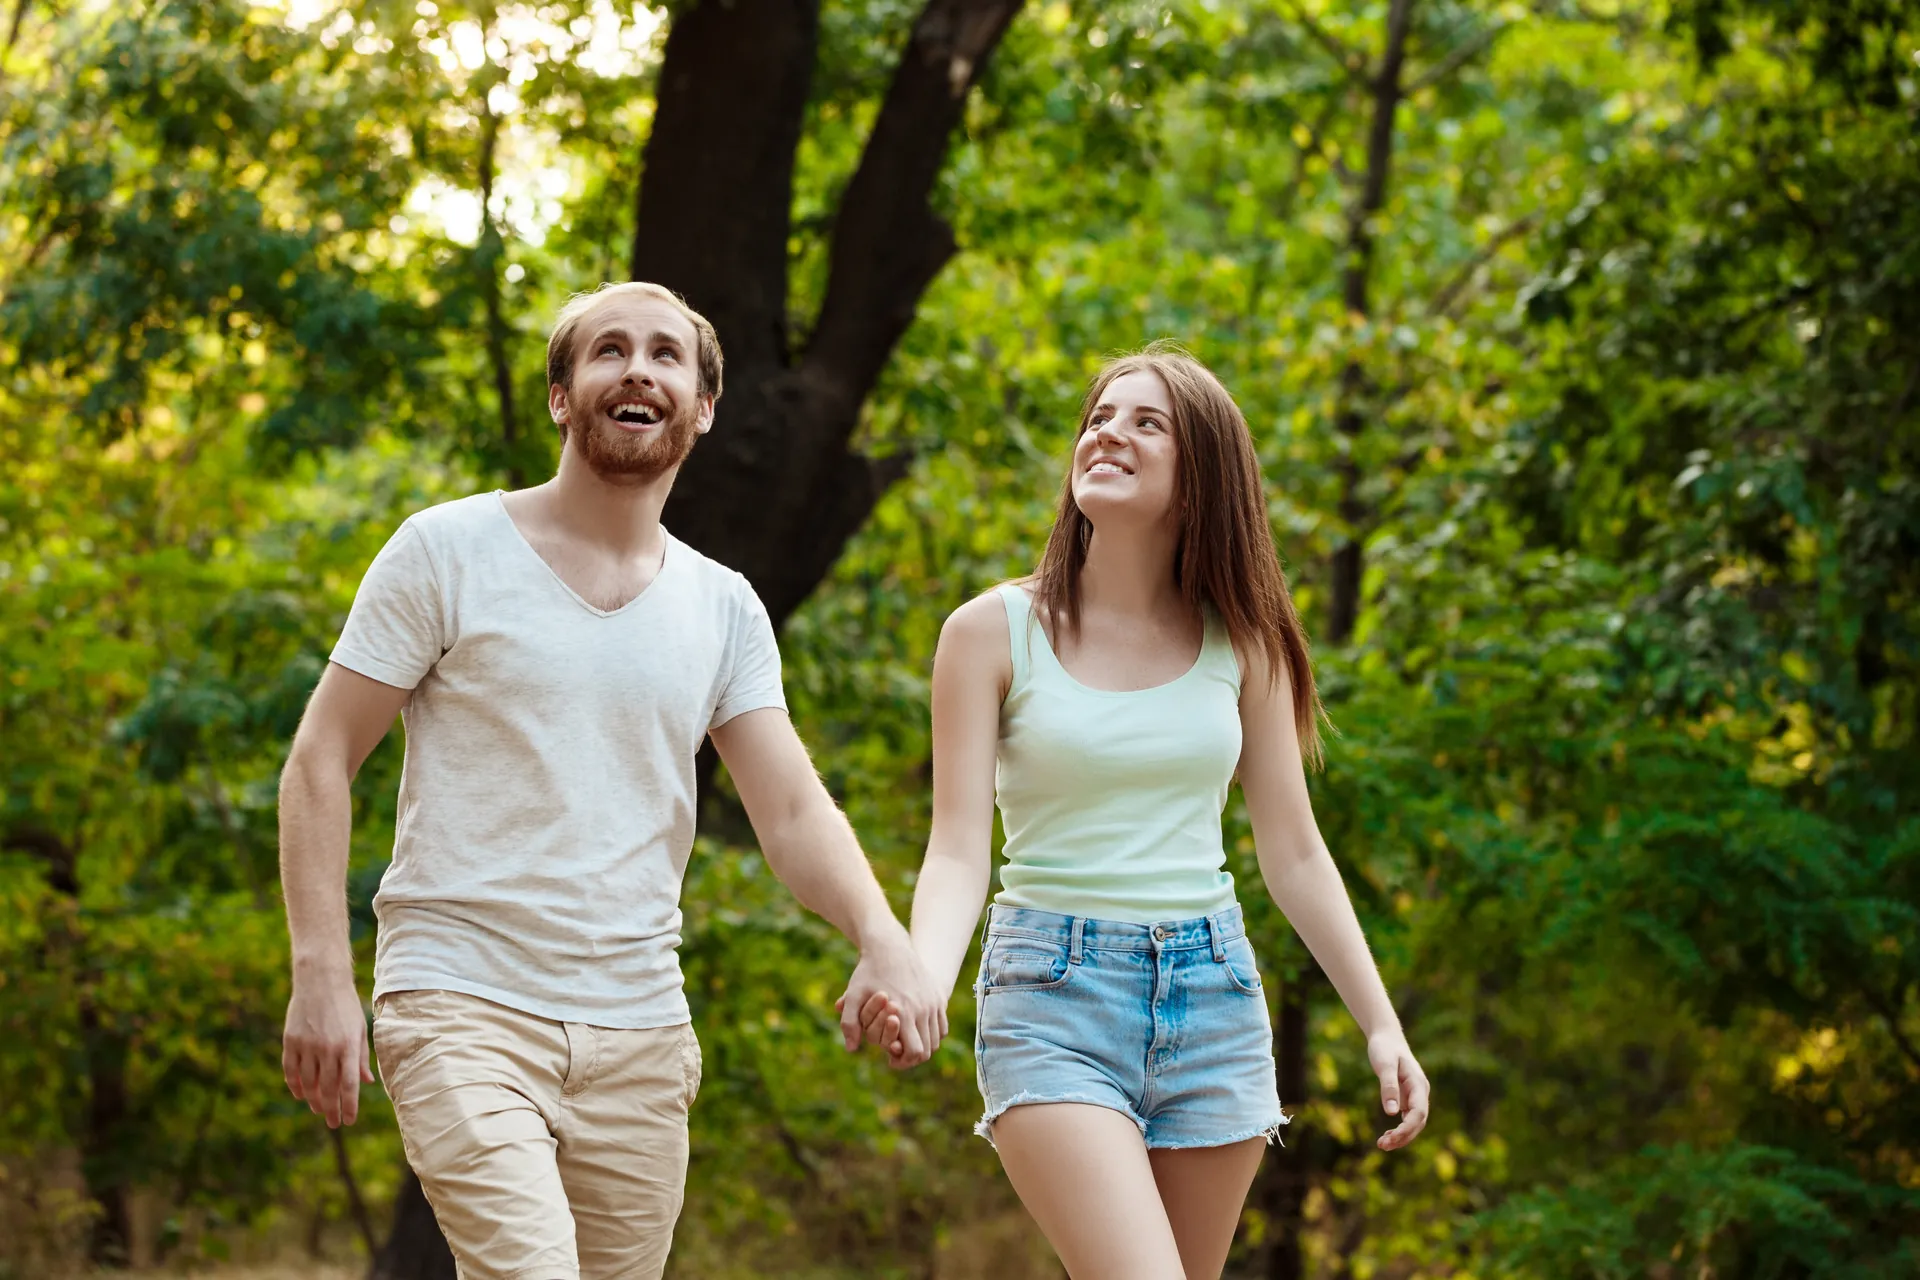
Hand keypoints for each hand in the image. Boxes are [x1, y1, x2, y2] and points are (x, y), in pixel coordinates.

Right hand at [283, 964, 372, 1127]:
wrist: (321, 980)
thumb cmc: (346, 1006)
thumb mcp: (360, 1029)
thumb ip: (361, 1057)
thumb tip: (367, 1082)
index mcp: (348, 1045)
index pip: (349, 1085)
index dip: (348, 1106)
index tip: (348, 1121)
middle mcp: (327, 1048)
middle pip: (327, 1089)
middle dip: (330, 1109)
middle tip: (333, 1122)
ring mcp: (306, 1045)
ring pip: (307, 1083)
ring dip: (313, 1100)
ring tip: (319, 1109)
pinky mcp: (290, 1040)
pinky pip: (290, 1070)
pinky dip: (295, 1085)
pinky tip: (300, 1094)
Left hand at [834, 928, 946, 1067]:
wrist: (889, 946)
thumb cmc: (868, 972)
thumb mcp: (853, 995)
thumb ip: (849, 1023)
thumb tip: (851, 1049)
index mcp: (905, 1012)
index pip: (915, 1052)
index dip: (903, 1062)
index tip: (891, 1060)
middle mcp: (924, 1009)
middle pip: (928, 1050)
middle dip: (912, 1057)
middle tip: (897, 1054)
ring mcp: (934, 1003)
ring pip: (936, 1039)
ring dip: (923, 1045)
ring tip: (905, 1043)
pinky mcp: (938, 996)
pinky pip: (942, 1026)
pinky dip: (932, 1034)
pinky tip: (915, 1031)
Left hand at [1368, 1029, 1429, 1150]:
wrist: (1387, 1037)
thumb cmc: (1385, 1048)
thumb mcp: (1384, 1065)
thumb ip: (1388, 1087)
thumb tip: (1391, 1112)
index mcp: (1418, 1084)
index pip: (1418, 1113)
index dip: (1407, 1128)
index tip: (1392, 1138)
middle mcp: (1421, 1092)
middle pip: (1418, 1122)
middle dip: (1403, 1136)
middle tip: (1382, 1145)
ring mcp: (1416, 1096)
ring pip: (1414, 1123)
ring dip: (1401, 1136)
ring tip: (1382, 1144)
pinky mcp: (1408, 1098)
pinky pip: (1408, 1118)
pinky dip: (1399, 1129)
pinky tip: (1387, 1136)